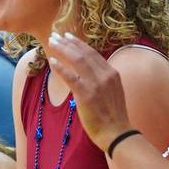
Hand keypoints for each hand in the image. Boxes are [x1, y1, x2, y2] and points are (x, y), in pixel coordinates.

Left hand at [47, 32, 130, 150]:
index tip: (68, 37)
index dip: (79, 44)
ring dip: (63, 49)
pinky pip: (71, 77)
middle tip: (55, 35)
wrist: (117, 133)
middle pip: (84, 53)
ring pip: (78, 60)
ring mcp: (97, 84)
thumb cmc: (113, 117)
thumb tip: (89, 74)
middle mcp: (106, 75)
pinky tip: (51, 61)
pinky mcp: (87, 95)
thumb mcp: (112, 92)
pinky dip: (61, 67)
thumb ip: (102, 81)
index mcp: (112, 73)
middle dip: (68, 43)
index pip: (93, 54)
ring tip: (51, 42)